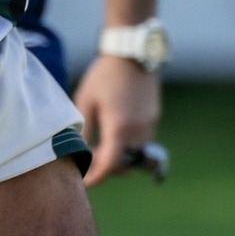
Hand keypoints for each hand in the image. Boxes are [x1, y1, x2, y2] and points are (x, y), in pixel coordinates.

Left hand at [73, 54, 162, 186]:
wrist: (131, 53)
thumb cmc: (104, 76)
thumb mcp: (85, 102)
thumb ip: (84, 130)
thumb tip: (80, 152)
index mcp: (119, 127)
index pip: (109, 165)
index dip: (96, 177)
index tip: (84, 182)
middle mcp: (138, 130)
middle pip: (125, 163)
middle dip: (108, 168)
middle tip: (90, 162)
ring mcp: (149, 124)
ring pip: (135, 154)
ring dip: (120, 157)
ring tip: (102, 148)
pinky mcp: (154, 117)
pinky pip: (142, 141)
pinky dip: (129, 145)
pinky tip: (115, 133)